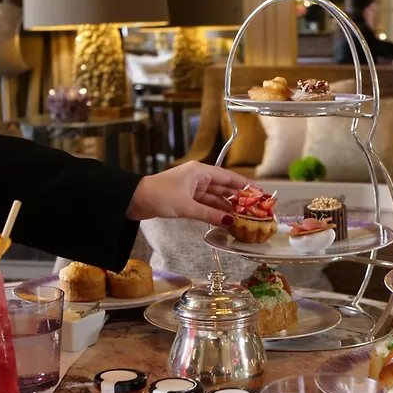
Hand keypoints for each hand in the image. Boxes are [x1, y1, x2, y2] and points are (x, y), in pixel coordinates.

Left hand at [126, 162, 250, 225]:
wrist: (133, 200)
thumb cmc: (158, 195)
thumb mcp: (186, 206)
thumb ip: (210, 214)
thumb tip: (230, 221)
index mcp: (200, 172)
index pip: (229, 177)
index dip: (245, 185)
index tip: (259, 193)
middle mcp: (198, 178)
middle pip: (224, 188)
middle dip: (239, 199)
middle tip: (254, 210)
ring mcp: (193, 189)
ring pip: (216, 198)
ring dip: (227, 208)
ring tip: (243, 218)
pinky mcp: (187, 199)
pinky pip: (206, 205)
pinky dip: (215, 212)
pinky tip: (225, 220)